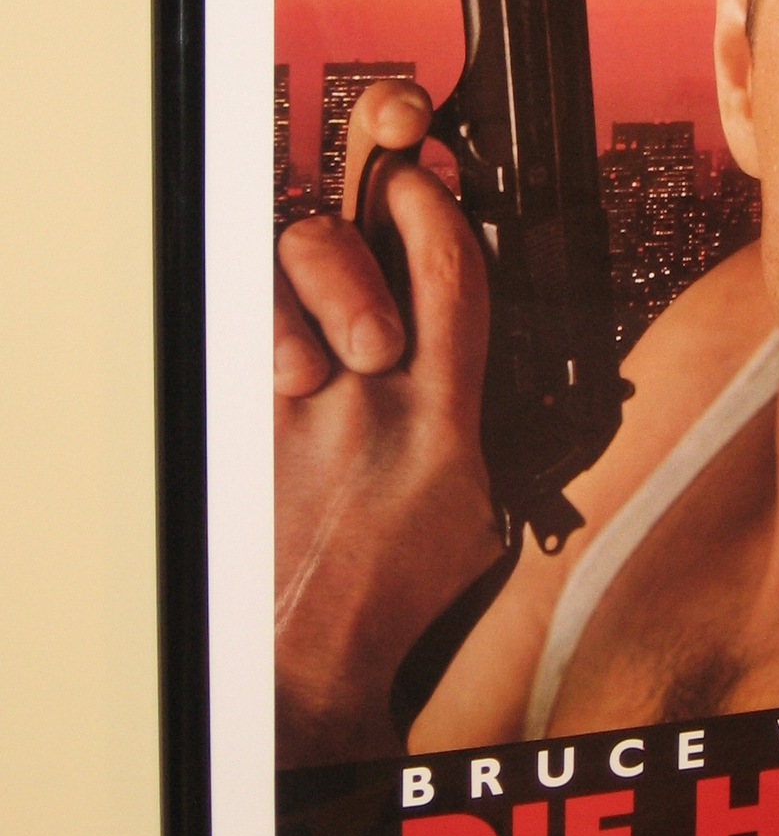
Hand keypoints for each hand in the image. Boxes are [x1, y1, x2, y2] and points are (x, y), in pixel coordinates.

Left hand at [274, 81, 501, 765]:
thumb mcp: (483, 507)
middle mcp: (366, 403)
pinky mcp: (239, 421)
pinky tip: (285, 344)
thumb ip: (482, 416)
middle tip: (381, 180)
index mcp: (445, 422)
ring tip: (325, 294)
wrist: (309, 659)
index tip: (426, 176)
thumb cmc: (393, 596)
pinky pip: (240, 329)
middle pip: (346, 246)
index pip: (449, 270)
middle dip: (360, 200)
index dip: (434, 201)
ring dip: (305, 267)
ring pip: (277, 276)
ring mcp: (293, 408)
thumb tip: (475, 351)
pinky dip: (261, 317)